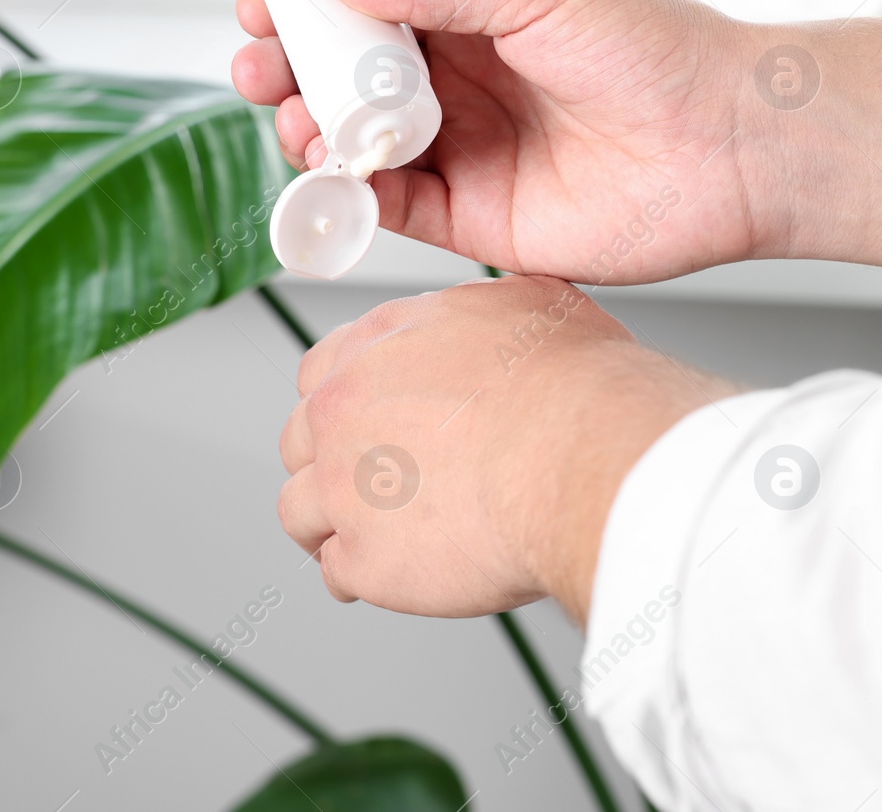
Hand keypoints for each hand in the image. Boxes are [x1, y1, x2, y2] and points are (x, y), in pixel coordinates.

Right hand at [234, 0, 764, 283]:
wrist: (726, 144)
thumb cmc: (652, 49)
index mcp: (473, 17)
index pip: (364, 8)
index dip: (305, 7)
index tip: (259, 3)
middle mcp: (462, 85)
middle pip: (347, 79)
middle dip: (291, 72)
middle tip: (261, 67)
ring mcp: (467, 151)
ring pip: (359, 144)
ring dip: (313, 131)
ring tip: (301, 117)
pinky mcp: (479, 218)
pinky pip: (395, 208)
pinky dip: (353, 195)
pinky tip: (333, 175)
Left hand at [275, 276, 741, 621]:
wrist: (581, 460)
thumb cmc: (572, 388)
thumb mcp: (533, 303)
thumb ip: (484, 313)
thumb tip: (494, 318)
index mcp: (379, 342)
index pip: (320, 372)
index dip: (346, 403)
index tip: (362, 423)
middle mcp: (346, 410)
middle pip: (300, 441)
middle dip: (330, 463)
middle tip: (369, 483)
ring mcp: (345, 487)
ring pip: (299, 511)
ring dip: (331, 525)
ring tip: (372, 537)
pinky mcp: (364, 559)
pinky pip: (339, 575)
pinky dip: (366, 578)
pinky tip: (399, 573)